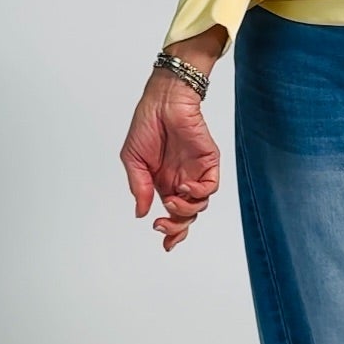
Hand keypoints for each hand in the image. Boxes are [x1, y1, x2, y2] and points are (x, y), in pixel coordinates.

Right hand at [120, 72, 220, 251]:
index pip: (171, 214)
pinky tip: (184, 188)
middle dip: (177, 227)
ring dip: (185, 211)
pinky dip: (199, 193)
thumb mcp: (133, 161)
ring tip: (171, 201)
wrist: (163, 101)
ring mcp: (195, 172)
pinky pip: (210, 186)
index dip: (171, 232)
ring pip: (200, 206)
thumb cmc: (147, 125)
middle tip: (162, 226)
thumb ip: (139, 187)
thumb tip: (140, 212)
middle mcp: (180, 180)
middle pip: (187, 216)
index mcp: (163, 182)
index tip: (164, 242)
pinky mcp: (208, 162)